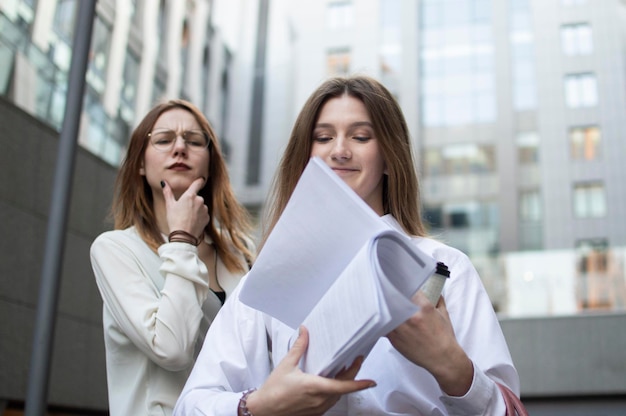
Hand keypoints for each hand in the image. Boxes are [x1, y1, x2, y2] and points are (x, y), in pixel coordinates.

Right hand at [162, 177, 208, 236]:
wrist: (183, 236)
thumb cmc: (175, 220)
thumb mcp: (169, 205)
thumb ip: (168, 192)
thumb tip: (164, 183)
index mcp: (190, 195)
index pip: (197, 184)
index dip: (199, 181)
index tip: (200, 179)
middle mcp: (200, 200)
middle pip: (196, 197)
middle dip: (191, 201)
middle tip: (183, 210)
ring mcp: (204, 209)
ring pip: (200, 206)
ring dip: (196, 209)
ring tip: (187, 217)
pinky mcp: (207, 217)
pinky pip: (203, 214)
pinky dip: (199, 217)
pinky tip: (192, 221)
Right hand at [244, 326, 375, 415]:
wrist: (263, 411)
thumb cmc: (273, 390)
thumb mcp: (286, 365)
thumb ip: (299, 347)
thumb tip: (305, 330)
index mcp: (314, 387)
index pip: (343, 385)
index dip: (359, 383)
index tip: (371, 380)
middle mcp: (319, 400)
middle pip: (343, 389)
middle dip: (352, 376)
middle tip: (356, 361)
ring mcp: (317, 409)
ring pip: (337, 397)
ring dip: (343, 385)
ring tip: (344, 370)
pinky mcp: (314, 414)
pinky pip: (330, 403)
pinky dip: (334, 392)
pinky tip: (330, 383)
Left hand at [386, 292, 472, 395]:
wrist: (443, 359)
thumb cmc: (444, 338)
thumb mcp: (444, 314)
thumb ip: (438, 300)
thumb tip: (434, 290)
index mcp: (424, 307)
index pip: (407, 289)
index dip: (401, 285)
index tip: (399, 285)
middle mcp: (411, 317)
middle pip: (393, 299)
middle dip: (391, 295)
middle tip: (387, 292)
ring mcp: (401, 328)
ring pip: (386, 312)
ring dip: (384, 308)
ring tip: (383, 305)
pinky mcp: (394, 339)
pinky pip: (383, 326)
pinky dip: (383, 322)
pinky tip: (383, 320)